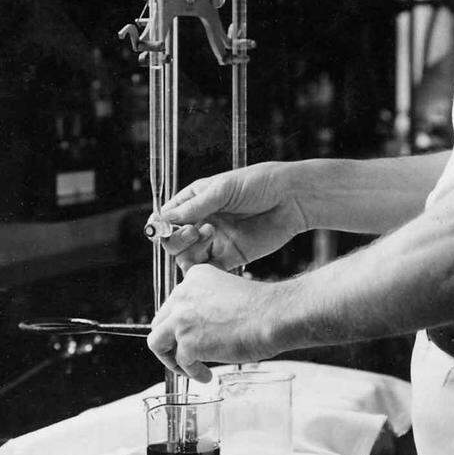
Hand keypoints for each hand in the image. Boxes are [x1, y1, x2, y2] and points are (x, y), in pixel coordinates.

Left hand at [147, 265, 289, 381]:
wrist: (274, 316)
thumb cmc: (262, 309)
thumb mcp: (228, 294)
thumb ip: (208, 305)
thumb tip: (200, 328)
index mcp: (194, 278)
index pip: (174, 303)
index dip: (180, 323)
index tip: (190, 335)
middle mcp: (182, 294)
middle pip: (160, 322)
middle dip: (171, 341)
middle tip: (186, 354)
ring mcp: (182, 319)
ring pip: (158, 342)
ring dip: (171, 359)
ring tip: (189, 368)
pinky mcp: (188, 342)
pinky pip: (181, 363)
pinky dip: (193, 373)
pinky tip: (206, 376)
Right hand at [149, 162, 308, 271]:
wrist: (292, 199)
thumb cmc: (259, 184)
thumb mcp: (223, 189)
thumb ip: (194, 206)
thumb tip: (163, 220)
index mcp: (195, 201)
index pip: (166, 218)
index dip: (161, 226)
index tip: (163, 228)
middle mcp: (201, 222)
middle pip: (172, 241)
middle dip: (177, 239)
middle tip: (195, 230)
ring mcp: (215, 241)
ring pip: (186, 258)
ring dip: (191, 251)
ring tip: (211, 235)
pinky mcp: (230, 257)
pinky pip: (208, 271)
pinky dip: (204, 270)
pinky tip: (214, 257)